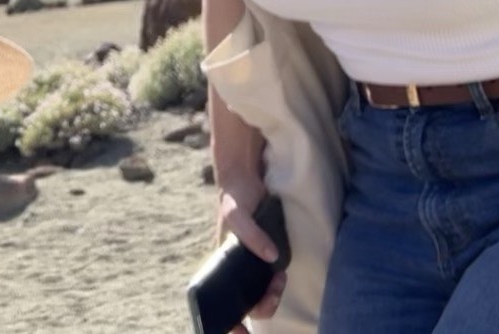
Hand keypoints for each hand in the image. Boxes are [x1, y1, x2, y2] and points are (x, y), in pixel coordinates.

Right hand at [215, 174, 286, 331]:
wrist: (245, 180)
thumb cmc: (233, 199)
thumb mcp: (236, 215)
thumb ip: (250, 235)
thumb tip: (271, 258)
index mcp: (218, 264)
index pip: (218, 302)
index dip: (229, 322)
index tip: (242, 332)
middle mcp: (232, 268)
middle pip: (243, 305)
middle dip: (260, 307)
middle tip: (273, 293)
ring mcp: (248, 265)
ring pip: (257, 296)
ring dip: (270, 297)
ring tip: (279, 281)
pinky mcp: (263, 258)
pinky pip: (267, 282)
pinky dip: (275, 285)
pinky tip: (280, 275)